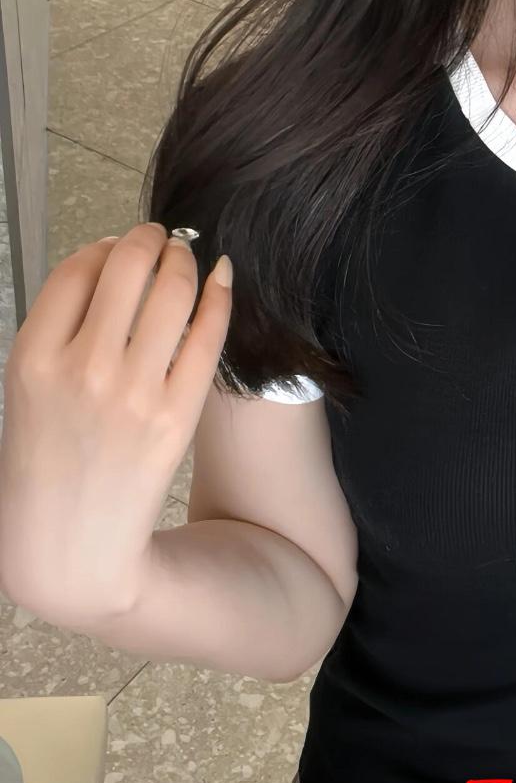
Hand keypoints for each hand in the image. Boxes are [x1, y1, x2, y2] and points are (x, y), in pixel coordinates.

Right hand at [0, 225, 231, 628]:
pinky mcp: (178, 414)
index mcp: (33, 359)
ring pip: (175, 290)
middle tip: (160, 237)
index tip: (117, 245)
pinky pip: (209, 335)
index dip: (103, 246)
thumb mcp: (26, 387)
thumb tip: (110, 256)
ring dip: (185, 259)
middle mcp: (83, 369)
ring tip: (186, 256)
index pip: (77, 269)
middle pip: (129, 265)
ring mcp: (134, 393)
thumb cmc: (48, 457)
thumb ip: (60, 325)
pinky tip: (221, 279)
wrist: (68, 545)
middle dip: (149, 238)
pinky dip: (219, 295)